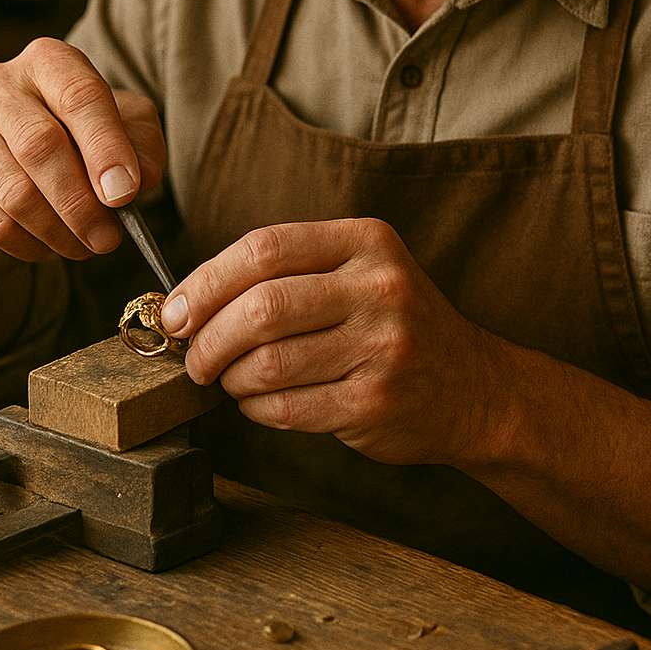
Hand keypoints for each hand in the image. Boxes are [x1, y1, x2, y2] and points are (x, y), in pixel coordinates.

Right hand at [0, 38, 165, 262]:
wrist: (24, 162)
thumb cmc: (86, 138)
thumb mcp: (128, 130)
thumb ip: (142, 147)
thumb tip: (138, 180)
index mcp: (49, 60)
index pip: (79, 95)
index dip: (105, 147)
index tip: (125, 192)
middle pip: (40, 145)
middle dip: (80, 201)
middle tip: (109, 238)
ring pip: (14, 192)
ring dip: (58, 231)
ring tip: (87, 246)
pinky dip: (29, 245)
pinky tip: (50, 246)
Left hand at [164, 218, 500, 466]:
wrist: (475, 388)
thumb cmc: (394, 325)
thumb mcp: (360, 272)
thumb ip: (288, 274)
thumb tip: (188, 301)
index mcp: (366, 241)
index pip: (264, 248)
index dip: (205, 281)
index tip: (175, 311)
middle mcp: (379, 287)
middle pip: (260, 307)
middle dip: (208, 338)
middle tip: (193, 358)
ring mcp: (382, 346)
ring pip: (268, 362)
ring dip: (231, 379)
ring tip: (231, 381)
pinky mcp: (375, 401)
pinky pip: (286, 407)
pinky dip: (257, 408)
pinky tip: (261, 402)